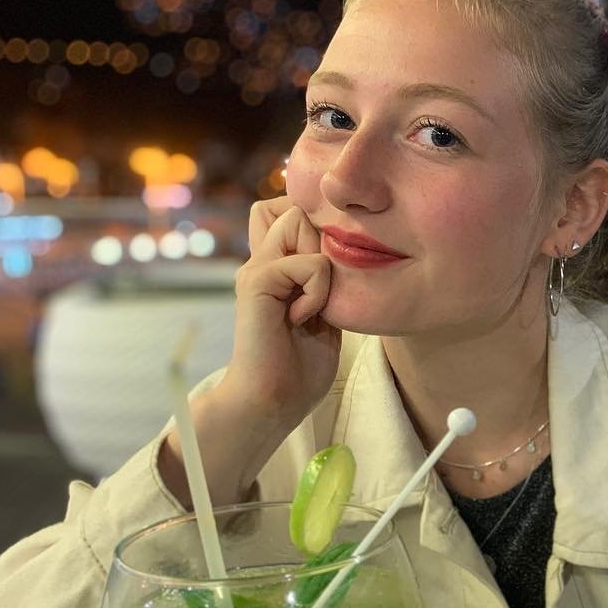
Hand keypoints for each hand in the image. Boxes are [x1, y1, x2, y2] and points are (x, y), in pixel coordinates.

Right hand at [218, 195, 340, 426]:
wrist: (273, 401)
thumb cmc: (302, 367)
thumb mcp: (326, 314)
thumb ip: (328, 281)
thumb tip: (349, 251)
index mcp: (277, 265)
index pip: (295, 210)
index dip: (321, 226)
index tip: (333, 272)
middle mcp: (263, 259)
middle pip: (299, 206)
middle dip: (326, 241)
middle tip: (323, 292)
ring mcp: (257, 267)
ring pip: (300, 220)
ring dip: (323, 265)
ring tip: (313, 306)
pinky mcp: (257, 281)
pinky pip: (308, 263)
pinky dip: (318, 291)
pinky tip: (303, 320)